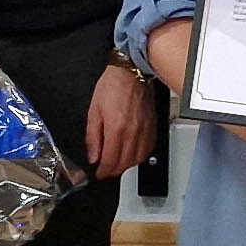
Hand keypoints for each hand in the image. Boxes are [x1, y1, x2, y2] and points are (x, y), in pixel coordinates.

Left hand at [84, 63, 156, 178]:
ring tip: (115, 163)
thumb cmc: (113, 86)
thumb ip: (93, 137)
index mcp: (117, 128)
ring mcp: (145, 131)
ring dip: (125, 166)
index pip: (110, 161)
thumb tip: (92, 156)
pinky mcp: (152, 128)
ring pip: (137, 160)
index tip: (97, 173)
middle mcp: (133, 133)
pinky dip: (138, 157)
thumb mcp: (94, 110)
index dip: (102, 172)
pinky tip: (130, 154)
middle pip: (124, 164)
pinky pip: (147, 151)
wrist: (132, 72)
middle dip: (112, 171)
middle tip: (103, 170)